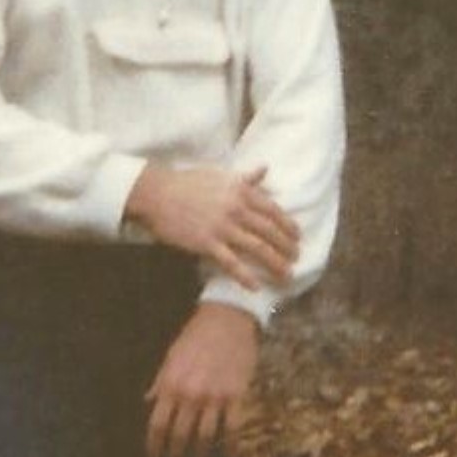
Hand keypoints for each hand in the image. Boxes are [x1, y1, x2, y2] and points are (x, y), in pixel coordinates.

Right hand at [125, 163, 299, 290]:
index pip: (273, 211)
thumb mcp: (220, 175)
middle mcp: (236, 209)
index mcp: (241, 191)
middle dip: (286, 247)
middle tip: (296, 259)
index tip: (298, 237)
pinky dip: (245, 276)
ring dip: (275, 264)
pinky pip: (231, 263)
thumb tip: (264, 169)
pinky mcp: (207, 243)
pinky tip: (256, 287)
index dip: (288, 226)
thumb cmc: (187, 183)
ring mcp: (222, 227)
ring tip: (286, 275)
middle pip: (270, 232)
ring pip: (257, 248)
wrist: (157, 194)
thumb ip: (245, 177)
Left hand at [145, 304, 260, 456]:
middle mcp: (191, 394)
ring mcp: (215, 396)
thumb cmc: (196, 335)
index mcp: (171, 384)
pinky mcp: (237, 395)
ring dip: (199, 453)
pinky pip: (232, 428)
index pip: (157, 425)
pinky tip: (225, 453)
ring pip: (205, 437)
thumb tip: (148, 402)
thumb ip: (160, 382)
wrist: (228, 317)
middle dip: (175, 455)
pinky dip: (228, 445)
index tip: (154, 456)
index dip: (154, 446)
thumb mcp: (171, 356)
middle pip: (180, 436)